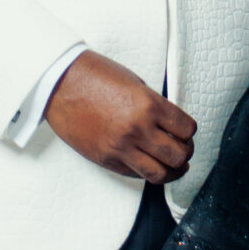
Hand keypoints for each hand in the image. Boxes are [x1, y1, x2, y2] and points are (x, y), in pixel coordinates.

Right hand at [45, 51, 196, 183]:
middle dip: (185, 154)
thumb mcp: (134, 83)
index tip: (186, 132)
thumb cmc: (94, 76)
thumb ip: (153, 105)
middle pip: (178, 155)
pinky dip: (146, 171)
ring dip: (171, 171)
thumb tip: (168, 125)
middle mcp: (137, 128)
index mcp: (148, 104)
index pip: (186, 129)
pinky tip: (148, 164)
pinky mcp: (105, 159)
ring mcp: (120, 147)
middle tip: (182, 150)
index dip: (189, 132)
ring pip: (160, 173)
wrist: (59, 82)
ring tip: (172, 166)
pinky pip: (135, 174)